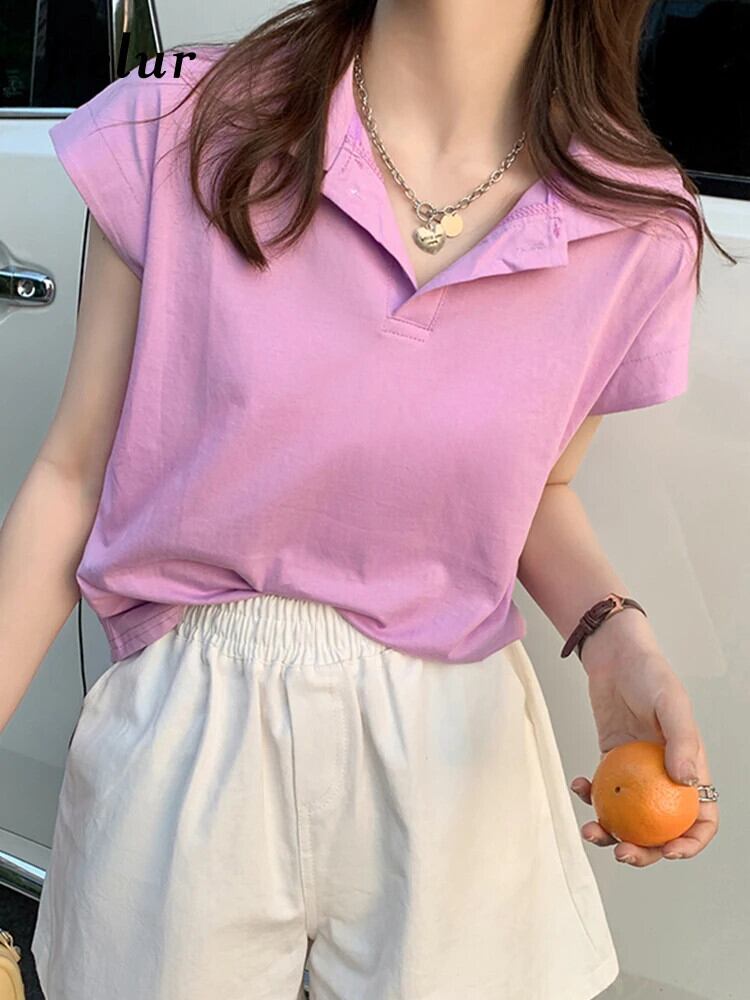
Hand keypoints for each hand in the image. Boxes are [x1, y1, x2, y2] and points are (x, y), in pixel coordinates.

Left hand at [569, 646, 718, 867]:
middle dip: (643, 851)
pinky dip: (589, 796)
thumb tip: (688, 783)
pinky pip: (601, 791)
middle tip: (621, 853)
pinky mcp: (609, 762)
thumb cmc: (650, 674)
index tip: (667, 852)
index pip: (700, 818)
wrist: (614, 656)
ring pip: (627, 816)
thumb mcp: (672, 704)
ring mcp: (635, 772)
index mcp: (690, 769)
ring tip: (591, 830)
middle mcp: (664, 776)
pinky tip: (579, 785)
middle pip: (660, 829)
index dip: (690, 843)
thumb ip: (682, 742)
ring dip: (610, 832)